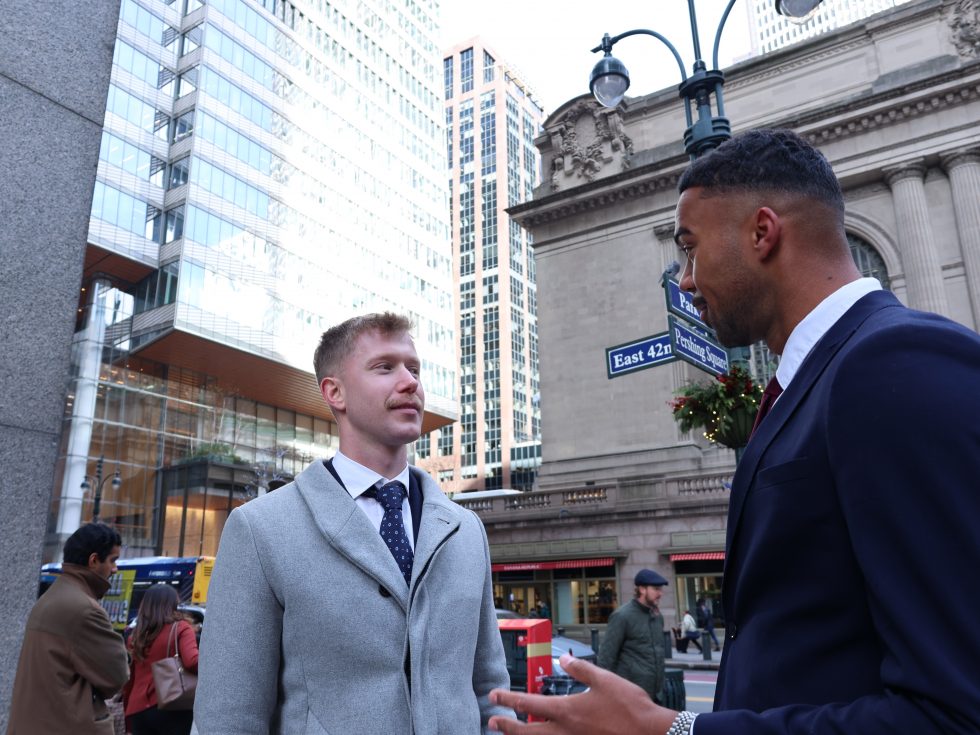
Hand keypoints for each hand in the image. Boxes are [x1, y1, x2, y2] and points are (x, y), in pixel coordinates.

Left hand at [488, 654, 675, 733]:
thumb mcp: (604, 680)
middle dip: (507, 726)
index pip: (528, 703)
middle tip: (492, 722)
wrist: (651, 733)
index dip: (508, 699)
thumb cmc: (629, 706)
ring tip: (508, 734)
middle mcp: (565, 732)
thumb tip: (562, 660)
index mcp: (567, 711)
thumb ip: (580, 670)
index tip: (494, 696)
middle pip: (527, 731)